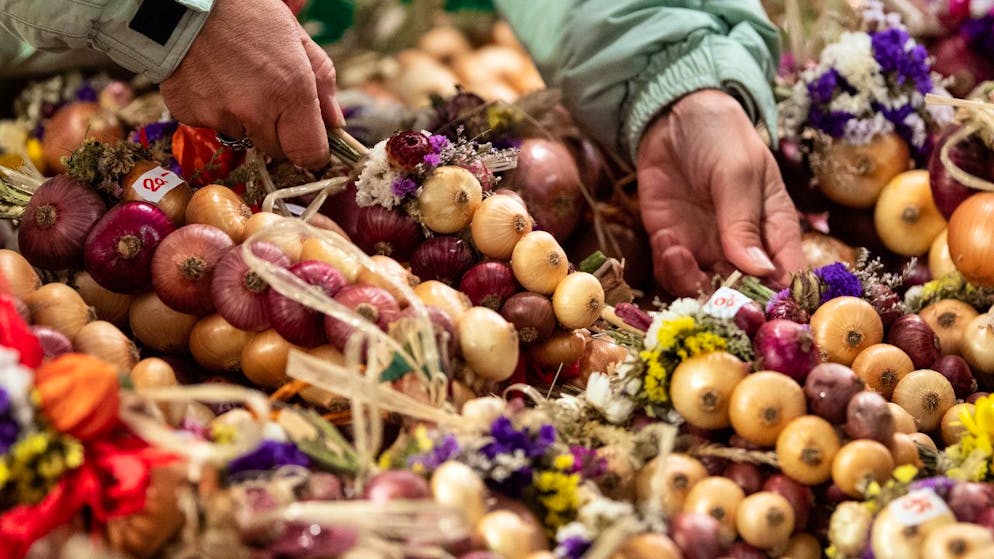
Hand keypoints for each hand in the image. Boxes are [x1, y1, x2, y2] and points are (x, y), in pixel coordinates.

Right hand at [160, 0, 342, 168]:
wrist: (184, 0)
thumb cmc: (247, 11)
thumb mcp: (296, 38)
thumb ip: (322, 84)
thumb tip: (335, 124)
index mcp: (291, 91)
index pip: (309, 154)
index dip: (312, 151)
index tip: (310, 140)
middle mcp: (255, 111)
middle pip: (277, 150)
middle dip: (279, 132)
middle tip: (269, 96)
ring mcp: (219, 116)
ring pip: (244, 136)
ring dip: (245, 118)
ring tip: (236, 78)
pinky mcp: (190, 115)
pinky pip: (212, 124)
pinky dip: (215, 109)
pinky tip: (212, 78)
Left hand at [636, 90, 803, 295]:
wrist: (673, 116)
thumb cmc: (722, 136)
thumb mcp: (739, 173)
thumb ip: (744, 223)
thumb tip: (758, 271)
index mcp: (774, 230)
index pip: (785, 277)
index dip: (777, 300)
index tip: (761, 309)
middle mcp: (742, 248)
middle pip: (741, 295)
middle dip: (724, 301)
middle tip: (707, 288)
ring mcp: (705, 248)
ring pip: (702, 291)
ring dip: (688, 282)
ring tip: (677, 250)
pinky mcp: (672, 244)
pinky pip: (670, 273)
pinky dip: (667, 266)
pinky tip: (664, 238)